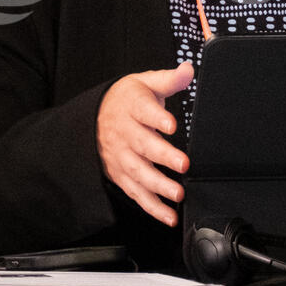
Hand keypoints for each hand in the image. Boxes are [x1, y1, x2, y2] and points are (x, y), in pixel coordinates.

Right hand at [97, 62, 193, 226]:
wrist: (96, 115)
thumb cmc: (128, 99)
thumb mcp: (146, 82)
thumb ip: (170, 79)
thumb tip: (189, 69)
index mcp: (132, 106)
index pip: (143, 111)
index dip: (156, 118)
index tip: (171, 124)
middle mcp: (124, 133)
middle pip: (142, 145)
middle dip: (162, 156)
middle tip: (183, 164)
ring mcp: (121, 156)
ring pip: (138, 172)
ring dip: (158, 186)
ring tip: (178, 194)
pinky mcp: (121, 175)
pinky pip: (136, 193)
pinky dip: (151, 207)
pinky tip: (169, 216)